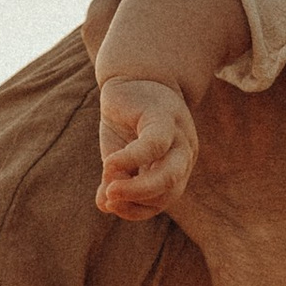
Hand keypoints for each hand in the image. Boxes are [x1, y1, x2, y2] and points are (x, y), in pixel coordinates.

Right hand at [97, 77, 200, 219]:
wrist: (131, 76)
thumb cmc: (126, 120)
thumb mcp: (118, 154)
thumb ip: (114, 179)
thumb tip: (102, 205)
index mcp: (176, 167)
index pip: (163, 200)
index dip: (137, 209)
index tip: (110, 204)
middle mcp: (183, 153)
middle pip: (171, 191)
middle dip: (140, 201)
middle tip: (110, 200)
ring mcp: (177, 135)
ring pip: (169, 174)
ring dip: (138, 189)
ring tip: (110, 191)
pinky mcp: (163, 115)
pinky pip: (154, 145)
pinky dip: (131, 160)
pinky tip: (109, 164)